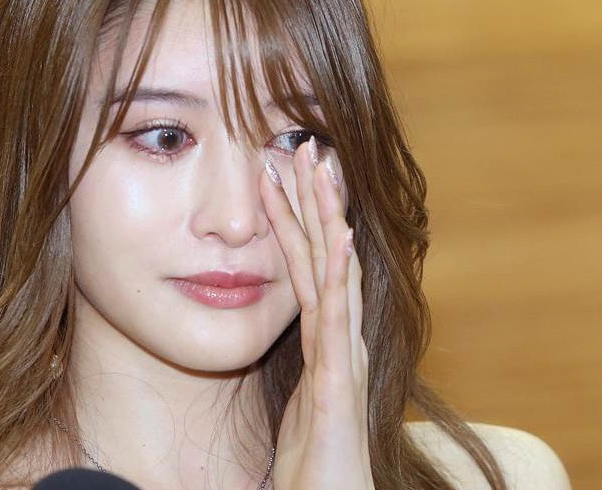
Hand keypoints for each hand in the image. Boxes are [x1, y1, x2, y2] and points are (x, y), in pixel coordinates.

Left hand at [259, 136, 373, 489]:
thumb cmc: (312, 470)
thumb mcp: (290, 411)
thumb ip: (290, 375)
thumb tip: (259, 345)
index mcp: (320, 345)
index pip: (304, 268)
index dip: (292, 220)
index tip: (278, 171)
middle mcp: (336, 343)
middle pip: (324, 258)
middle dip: (313, 200)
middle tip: (303, 143)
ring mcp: (341, 361)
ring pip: (335, 275)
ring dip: (328, 218)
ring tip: (321, 168)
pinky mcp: (338, 386)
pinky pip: (338, 321)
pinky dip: (340, 275)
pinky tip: (339, 238)